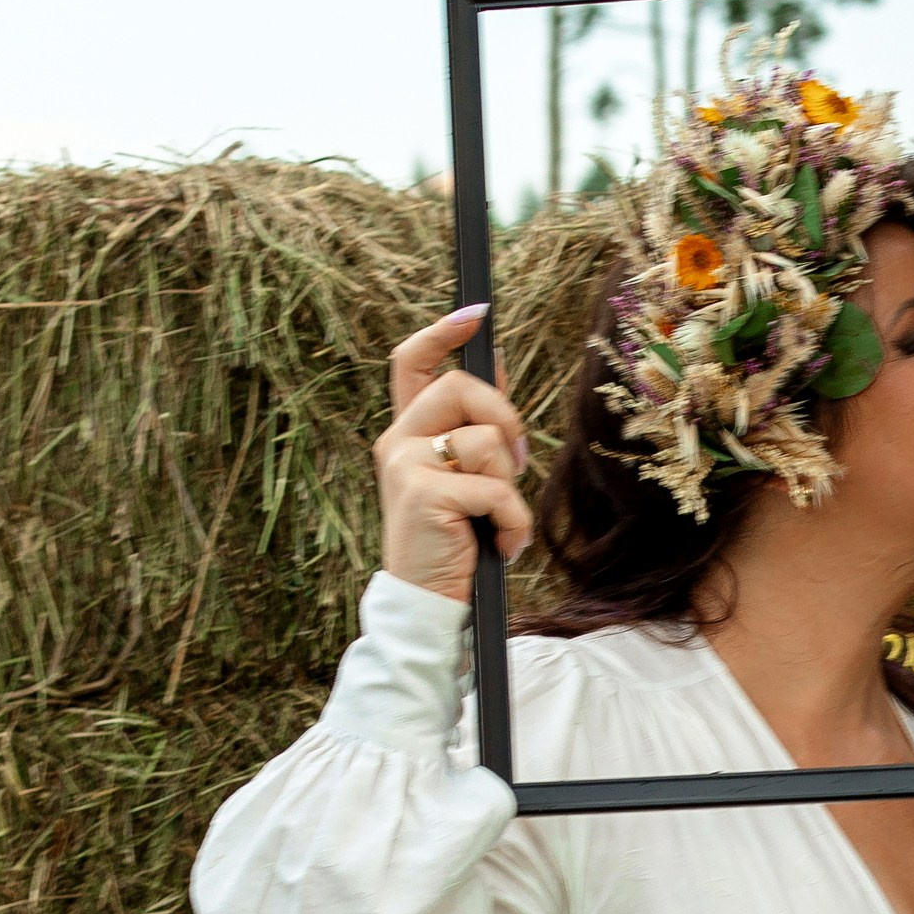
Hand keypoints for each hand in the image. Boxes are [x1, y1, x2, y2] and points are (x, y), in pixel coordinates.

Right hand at [375, 306, 533, 603]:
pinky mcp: (421, 494)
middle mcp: (395, 442)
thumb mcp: (465, 476)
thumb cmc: (454, 541)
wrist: (429, 601)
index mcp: (404, 432)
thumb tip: (495, 365)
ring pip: (485, 440)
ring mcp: (404, 466)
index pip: (410, 363)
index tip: (476, 313)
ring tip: (496, 519)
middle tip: (517, 463)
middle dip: (504, 418)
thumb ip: (475, 426)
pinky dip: (513, 522)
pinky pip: (495, 489)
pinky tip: (501, 544)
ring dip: (510, 485)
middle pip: (460, 386)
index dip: (441, 333)